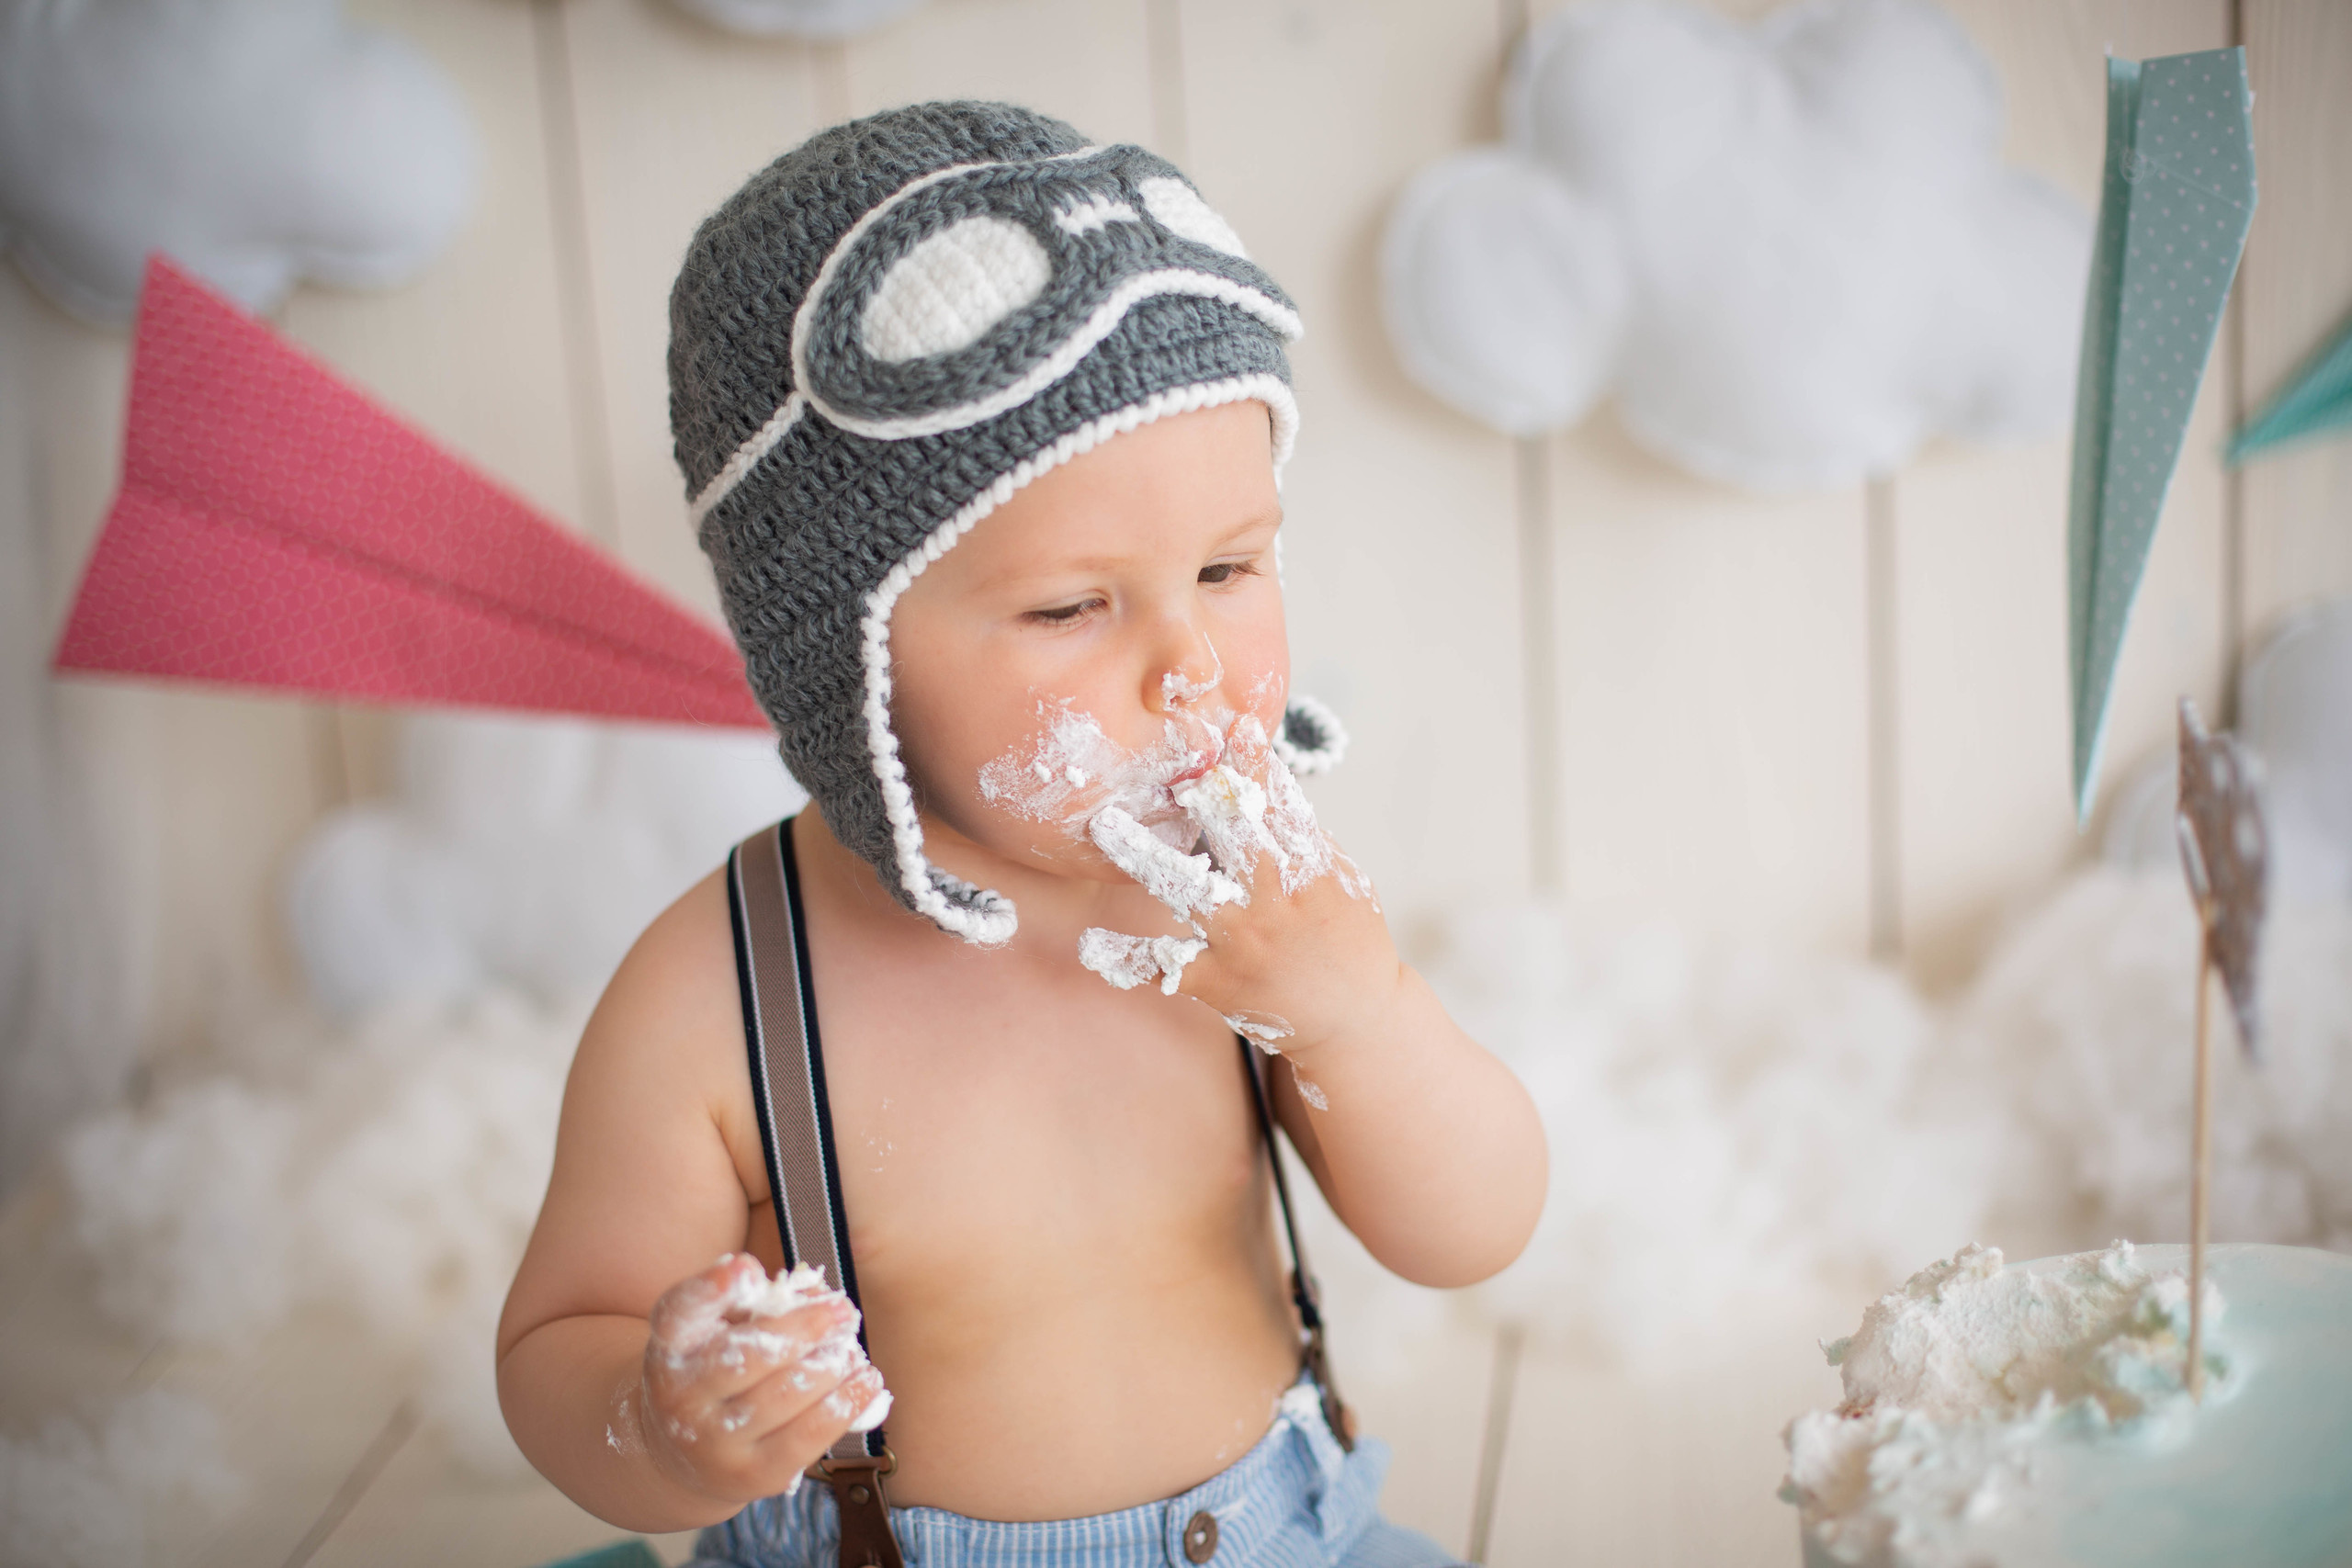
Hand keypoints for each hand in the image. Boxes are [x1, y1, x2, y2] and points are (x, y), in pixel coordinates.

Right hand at [630, 1253, 889, 1506]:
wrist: (688, 1457)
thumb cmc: (716, 1372)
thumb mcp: (717, 1331)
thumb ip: (755, 1302)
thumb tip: (813, 1290)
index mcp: (670, 1346)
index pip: (681, 1313)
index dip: (711, 1290)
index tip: (746, 1267)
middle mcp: (680, 1396)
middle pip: (749, 1355)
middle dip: (806, 1329)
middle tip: (844, 1311)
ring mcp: (714, 1441)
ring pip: (786, 1394)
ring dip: (831, 1365)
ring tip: (851, 1349)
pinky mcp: (752, 1475)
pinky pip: (808, 1436)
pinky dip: (846, 1403)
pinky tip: (867, 1381)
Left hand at [1079, 714, 1398, 1065]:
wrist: (1356, 1021)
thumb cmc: (1347, 937)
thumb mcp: (1340, 878)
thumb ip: (1300, 833)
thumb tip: (1262, 776)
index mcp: (1309, 867)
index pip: (1279, 803)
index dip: (1255, 763)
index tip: (1233, 727)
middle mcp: (1274, 899)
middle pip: (1237, 833)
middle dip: (1206, 794)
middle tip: (1169, 757)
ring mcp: (1242, 940)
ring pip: (1188, 891)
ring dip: (1144, 856)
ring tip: (1105, 828)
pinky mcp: (1217, 981)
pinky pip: (1161, 966)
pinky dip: (1125, 958)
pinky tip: (1092, 945)